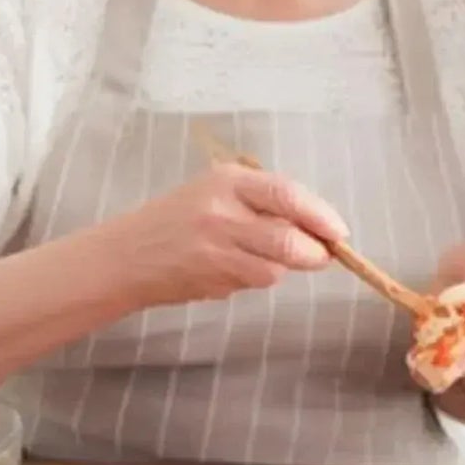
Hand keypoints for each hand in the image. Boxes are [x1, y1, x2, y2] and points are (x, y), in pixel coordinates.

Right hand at [111, 162, 347, 309]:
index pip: (286, 194)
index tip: (339, 231)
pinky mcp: (208, 279)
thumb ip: (263, 202)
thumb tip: (318, 225)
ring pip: (274, 269)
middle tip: (322, 256)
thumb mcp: (218, 192)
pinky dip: (255, 278)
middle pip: (287, 239)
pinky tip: (234, 269)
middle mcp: (221, 212)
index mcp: (228, 181)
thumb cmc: (179, 218)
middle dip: (314, 253)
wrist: (125, 254)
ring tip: (264, 258)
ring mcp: (213, 249)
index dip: (319, 215)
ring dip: (282, 268)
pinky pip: (251, 283)